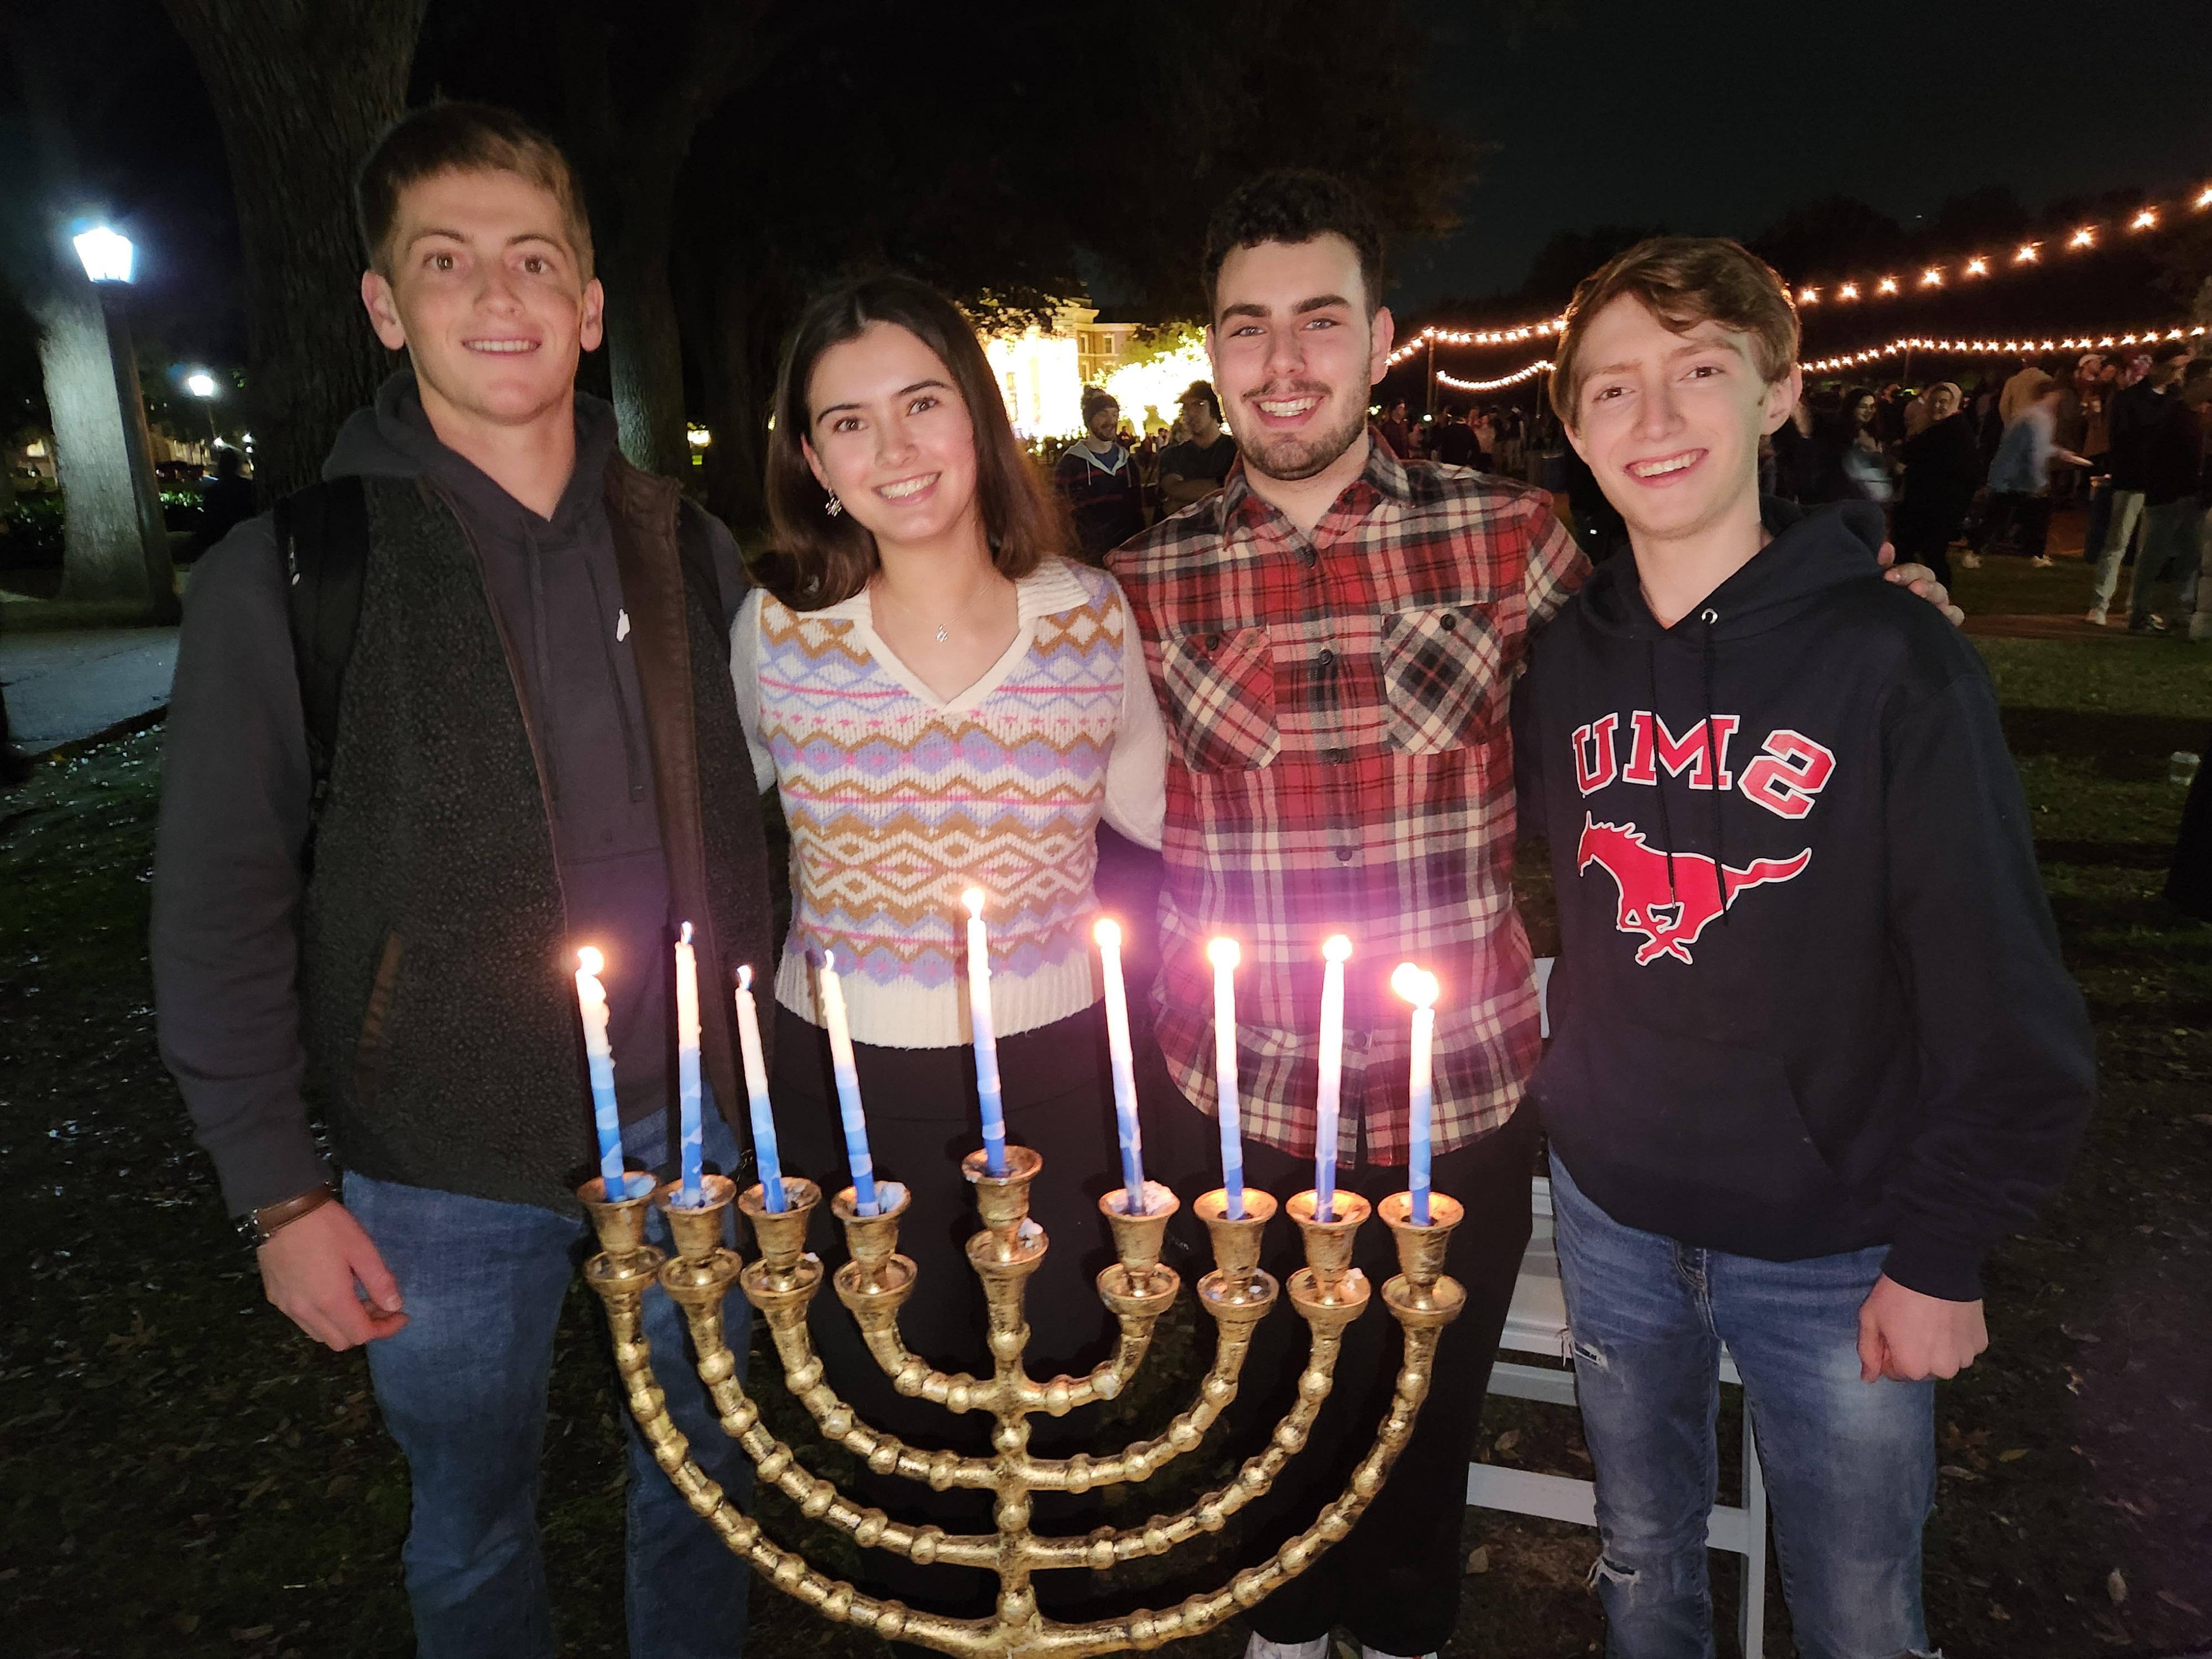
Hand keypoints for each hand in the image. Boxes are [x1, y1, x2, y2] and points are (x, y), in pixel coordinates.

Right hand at [258, 1199, 407, 1350]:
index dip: (385, 1329)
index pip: (361, 1334)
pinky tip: (331, 1294)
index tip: (401, 1315)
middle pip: (340, 1341)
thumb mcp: (361, 1248)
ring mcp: (286, 1307)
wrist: (281, 1209)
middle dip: (365, 1329)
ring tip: (357, 1299)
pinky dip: (323, 1318)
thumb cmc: (326, 1226)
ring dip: (343, 1326)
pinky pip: (303, 1321)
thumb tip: (394, 1306)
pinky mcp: (275, 1298)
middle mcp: (305, 1312)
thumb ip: (379, 1281)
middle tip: (379, 1305)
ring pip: (319, 1334)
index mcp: (330, 1300)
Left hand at [1856, 1273, 1986, 1381]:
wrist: (1935, 1268)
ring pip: (1945, 1359)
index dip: (1889, 1351)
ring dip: (1937, 1347)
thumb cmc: (1897, 1294)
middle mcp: (1942, 1371)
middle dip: (1914, 1352)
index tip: (1890, 1330)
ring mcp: (1965, 1358)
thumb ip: (1868, 1352)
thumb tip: (1868, 1379)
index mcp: (1913, 1369)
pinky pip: (1964, 1347)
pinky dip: (1956, 1337)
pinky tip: (1948, 1317)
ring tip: (1930, 1319)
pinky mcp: (1980, 1343)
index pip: (1895, 1372)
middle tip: (1910, 1323)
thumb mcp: (1870, 1319)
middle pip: (1922, 1368)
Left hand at [1877, 539, 1964, 627]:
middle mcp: (1925, 591)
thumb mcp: (1879, 586)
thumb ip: (1882, 566)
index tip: (1888, 577)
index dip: (1905, 571)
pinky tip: (1943, 613)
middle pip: (1928, 578)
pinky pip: (1955, 615)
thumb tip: (1886, 546)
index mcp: (1910, 581)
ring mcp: (1935, 606)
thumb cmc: (1880, 607)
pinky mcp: (1943, 623)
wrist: (1879, 640)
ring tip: (1919, 592)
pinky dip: (1952, 613)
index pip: (1914, 571)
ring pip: (1940, 593)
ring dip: (1931, 591)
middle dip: (1917, 578)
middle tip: (1909, 585)